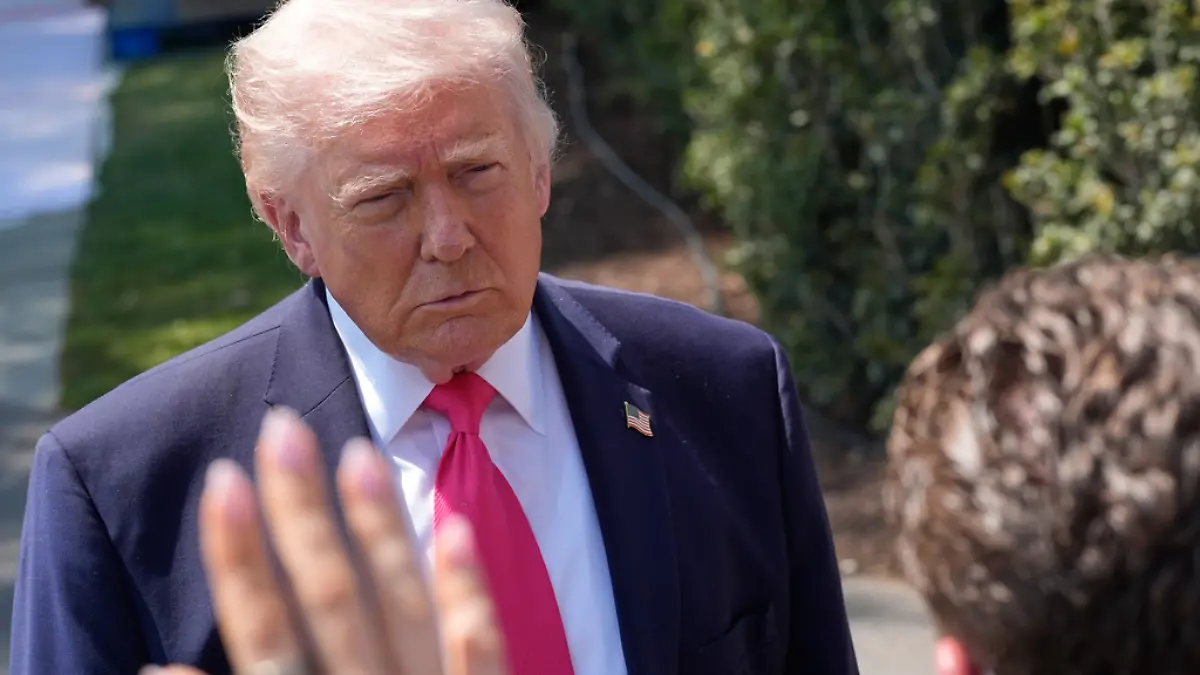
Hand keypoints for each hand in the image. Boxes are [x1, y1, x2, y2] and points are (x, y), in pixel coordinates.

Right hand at [142, 407, 505, 674]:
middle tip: (281, 431)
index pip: (263, 637)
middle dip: (301, 519)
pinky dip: (467, 591)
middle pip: (329, 605)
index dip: (239, 559)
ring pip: (402, 610)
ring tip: (358, 454)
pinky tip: (455, 526)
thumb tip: (157, 670)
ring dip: (378, 532)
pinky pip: (482, 651)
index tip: (221, 482)